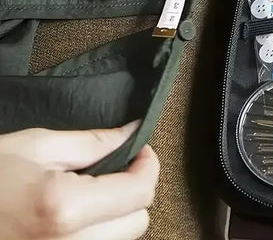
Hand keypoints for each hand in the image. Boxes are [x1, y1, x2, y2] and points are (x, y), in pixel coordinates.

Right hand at [0, 121, 158, 239]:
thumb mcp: (36, 146)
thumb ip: (93, 141)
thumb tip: (132, 132)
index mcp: (64, 209)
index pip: (139, 192)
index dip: (148, 165)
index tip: (140, 150)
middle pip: (137, 222)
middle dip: (136, 190)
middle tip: (121, 167)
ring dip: (119, 215)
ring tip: (98, 191)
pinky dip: (99, 235)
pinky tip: (82, 216)